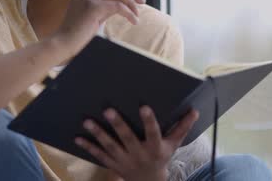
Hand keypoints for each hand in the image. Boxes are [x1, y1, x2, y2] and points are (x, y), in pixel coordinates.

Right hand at [53, 0, 145, 59]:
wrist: (63, 43)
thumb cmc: (77, 34)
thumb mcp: (93, 17)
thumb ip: (105, 8)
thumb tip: (123, 5)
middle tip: (142, 1)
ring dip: (131, 2)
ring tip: (137, 14)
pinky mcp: (93, 7)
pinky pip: (117, 6)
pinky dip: (128, 12)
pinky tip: (133, 20)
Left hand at [75, 106, 199, 180]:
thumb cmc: (161, 158)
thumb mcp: (173, 145)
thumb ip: (182, 127)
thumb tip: (194, 110)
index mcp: (154, 148)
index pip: (153, 132)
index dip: (148, 121)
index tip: (144, 106)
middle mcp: (138, 154)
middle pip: (127, 138)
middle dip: (117, 124)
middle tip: (108, 110)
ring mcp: (124, 160)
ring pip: (110, 146)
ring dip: (98, 134)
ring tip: (87, 121)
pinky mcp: (113, 164)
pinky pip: (99, 155)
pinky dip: (88, 147)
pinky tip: (77, 138)